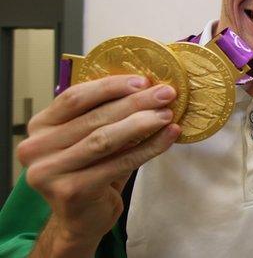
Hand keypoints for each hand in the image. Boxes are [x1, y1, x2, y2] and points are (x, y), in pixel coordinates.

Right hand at [17, 75, 180, 248]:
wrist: (81, 220)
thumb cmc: (89, 172)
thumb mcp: (89, 138)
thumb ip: (105, 114)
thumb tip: (147, 87)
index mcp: (39, 126)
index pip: (75, 97)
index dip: (111, 86)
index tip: (143, 80)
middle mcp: (37, 148)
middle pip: (94, 117)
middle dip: (135, 103)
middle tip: (165, 93)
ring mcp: (50, 171)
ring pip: (105, 139)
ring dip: (142, 123)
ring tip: (167, 114)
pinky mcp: (72, 191)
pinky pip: (119, 164)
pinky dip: (148, 148)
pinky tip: (168, 137)